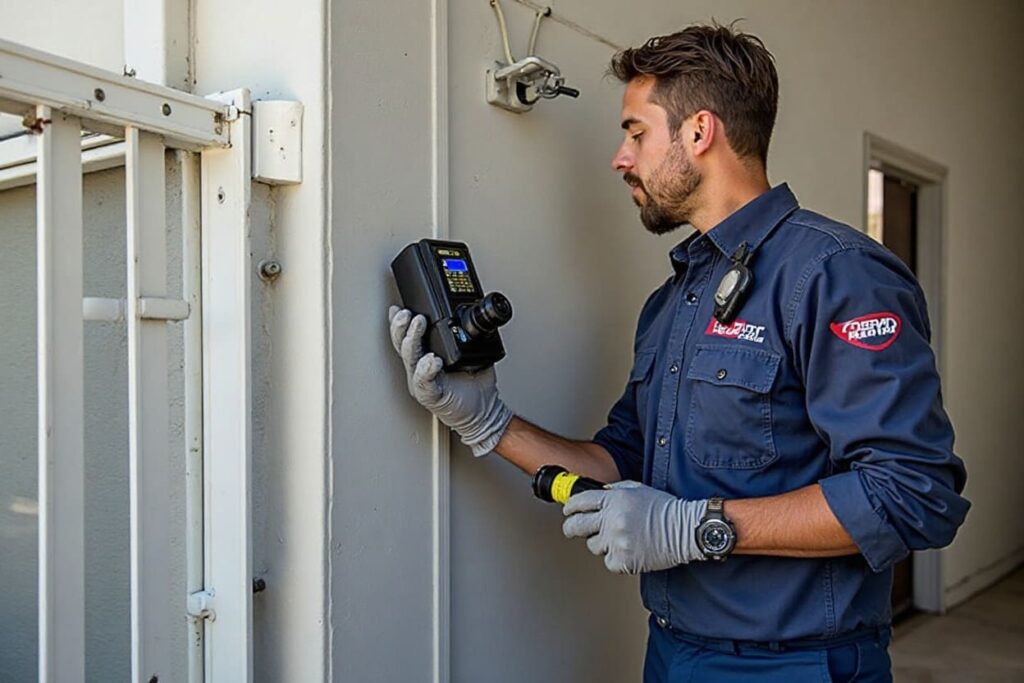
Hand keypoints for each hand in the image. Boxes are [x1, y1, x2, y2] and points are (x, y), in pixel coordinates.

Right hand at [388, 306, 512, 455]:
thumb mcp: (469, 351)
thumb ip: (463, 333)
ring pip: (411, 360)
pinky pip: (425, 383)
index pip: (407, 337)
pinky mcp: (432, 397)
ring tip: (418, 326)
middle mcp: (420, 369)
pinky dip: (426, 370)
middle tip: (407, 314)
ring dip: (412, 341)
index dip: (399, 323)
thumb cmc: (474, 383)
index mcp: (425, 356)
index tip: (398, 308)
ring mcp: (424, 383)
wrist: (484, 410)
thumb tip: (467, 311)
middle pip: (403, 346)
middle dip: (402, 328)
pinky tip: (432, 360)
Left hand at [562, 481, 707, 573]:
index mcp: (614, 500)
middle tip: (571, 529)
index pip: (580, 502)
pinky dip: (615, 558)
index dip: (570, 507)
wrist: (685, 530)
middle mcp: (612, 519)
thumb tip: (599, 495)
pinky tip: (629, 550)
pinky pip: (608, 561)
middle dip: (570, 527)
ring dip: (601, 543)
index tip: (568, 510)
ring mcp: (616, 541)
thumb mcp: (638, 489)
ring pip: (592, 545)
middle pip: (576, 526)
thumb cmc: (665, 509)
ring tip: (619, 539)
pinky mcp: (623, 560)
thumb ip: (615, 491)